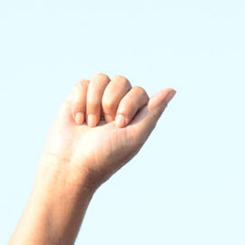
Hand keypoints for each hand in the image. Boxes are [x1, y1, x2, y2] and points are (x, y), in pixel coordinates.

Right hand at [41, 74, 174, 190]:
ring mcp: (97, 100)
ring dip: (94, 102)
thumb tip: (172, 90)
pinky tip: (78, 120)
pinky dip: (79, 102)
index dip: (128, 105)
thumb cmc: (106, 155)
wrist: (72, 165)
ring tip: (90, 124)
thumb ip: (153, 112)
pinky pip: (83, 84)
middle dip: (110, 102)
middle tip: (106, 125)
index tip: (119, 126)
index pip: (138, 92)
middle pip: (121, 81)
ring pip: (101, 79)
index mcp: (135, 115)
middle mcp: (117, 105)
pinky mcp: (77, 99)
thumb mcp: (135, 135)